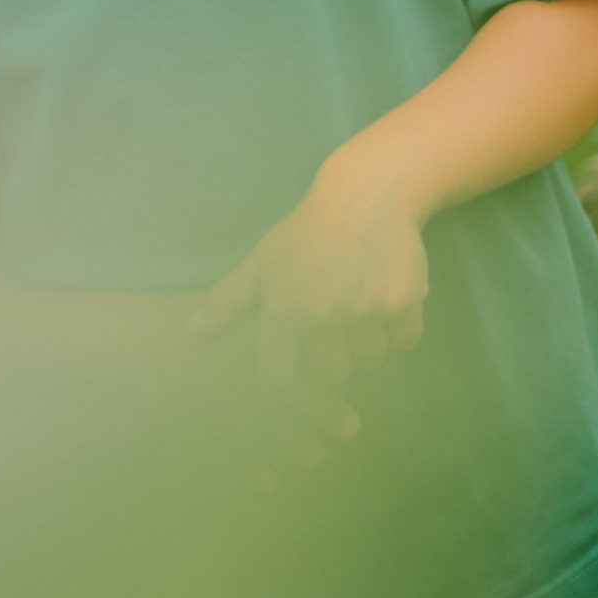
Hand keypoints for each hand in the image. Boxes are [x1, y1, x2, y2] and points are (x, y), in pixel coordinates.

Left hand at [186, 151, 428, 456]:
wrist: (367, 194)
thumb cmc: (308, 231)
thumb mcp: (263, 261)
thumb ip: (229, 300)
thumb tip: (192, 333)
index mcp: (282, 311)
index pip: (279, 382)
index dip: (296, 403)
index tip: (318, 404)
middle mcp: (320, 316)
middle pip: (334, 374)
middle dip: (340, 358)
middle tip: (341, 322)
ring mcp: (362, 310)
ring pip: (372, 359)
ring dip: (372, 341)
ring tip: (365, 302)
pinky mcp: (401, 302)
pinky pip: (405, 340)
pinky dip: (402, 327)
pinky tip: (390, 296)